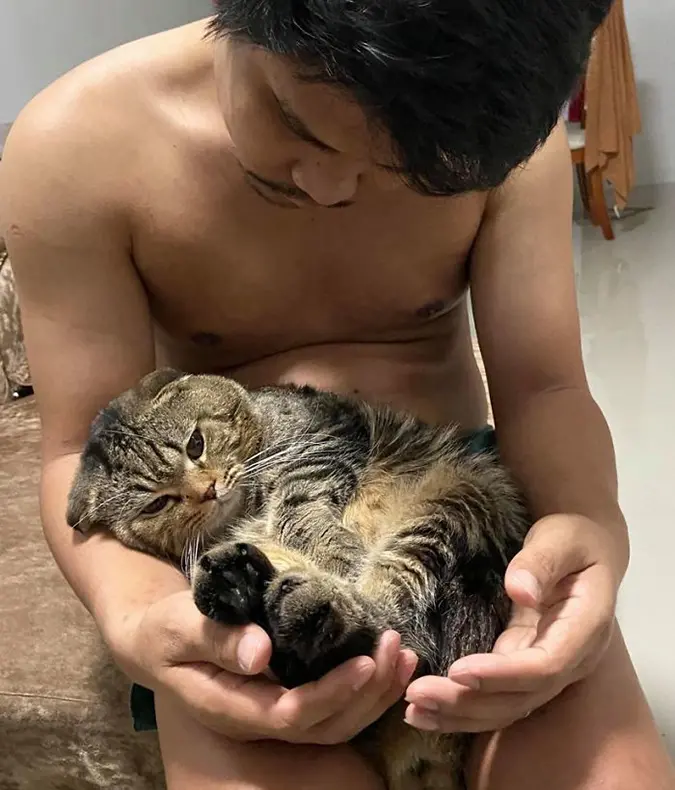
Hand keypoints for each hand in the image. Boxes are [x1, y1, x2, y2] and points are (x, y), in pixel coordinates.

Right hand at [109, 590, 417, 743]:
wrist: (157, 642)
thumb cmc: (165, 630)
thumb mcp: (180, 625)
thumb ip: (217, 637)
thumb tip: (261, 650)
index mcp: (232, 707)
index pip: (292, 714)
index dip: (333, 692)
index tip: (368, 660)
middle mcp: (258, 719)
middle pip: (323, 726)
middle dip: (367, 693)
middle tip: (396, 648)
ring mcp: (272, 712)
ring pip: (333, 723)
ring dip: (374, 695)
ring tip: (404, 656)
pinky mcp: (284, 695)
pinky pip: (330, 707)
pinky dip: (363, 690)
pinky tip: (385, 663)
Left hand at [404, 514, 620, 732]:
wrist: (585, 550)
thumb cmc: (573, 539)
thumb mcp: (560, 539)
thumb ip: (541, 563)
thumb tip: (520, 591)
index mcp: (585, 630)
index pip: (545, 666)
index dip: (501, 674)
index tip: (457, 671)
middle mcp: (570, 661)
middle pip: (520, 697)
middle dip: (468, 701)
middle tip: (417, 694)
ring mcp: (548, 669)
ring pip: (506, 707)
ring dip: (460, 714)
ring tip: (414, 712)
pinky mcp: (524, 667)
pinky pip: (497, 696)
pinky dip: (464, 707)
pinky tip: (429, 710)